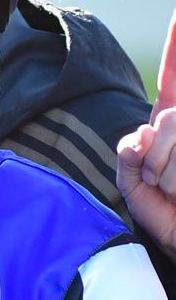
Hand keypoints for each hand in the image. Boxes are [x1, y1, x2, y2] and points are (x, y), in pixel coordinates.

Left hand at [117, 10, 175, 260]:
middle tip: (166, 187)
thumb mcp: (135, 188)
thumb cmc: (168, 220)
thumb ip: (129, 156)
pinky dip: (174, 185)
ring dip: (167, 176)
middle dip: (157, 158)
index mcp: (174, 125)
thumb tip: (141, 132)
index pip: (174, 79)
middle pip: (169, 118)